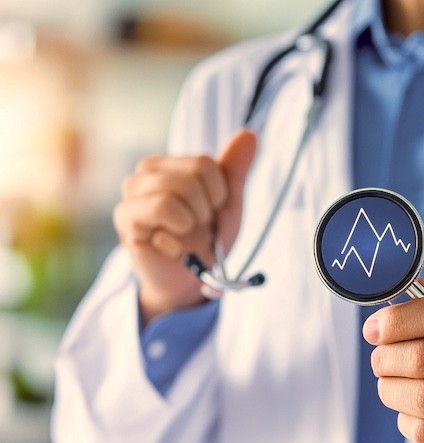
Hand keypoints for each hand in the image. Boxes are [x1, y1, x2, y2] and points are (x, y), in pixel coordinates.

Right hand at [113, 130, 256, 322]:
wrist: (190, 280)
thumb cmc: (206, 239)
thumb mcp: (228, 204)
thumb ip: (235, 169)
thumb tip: (249, 134)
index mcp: (171, 165)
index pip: (205, 163)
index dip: (219, 194)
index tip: (213, 212)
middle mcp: (146, 174)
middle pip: (192, 175)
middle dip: (206, 210)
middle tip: (198, 228)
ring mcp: (132, 195)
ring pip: (174, 191)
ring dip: (192, 223)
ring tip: (185, 235)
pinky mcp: (126, 218)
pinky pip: (160, 211)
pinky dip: (176, 236)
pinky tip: (170, 246)